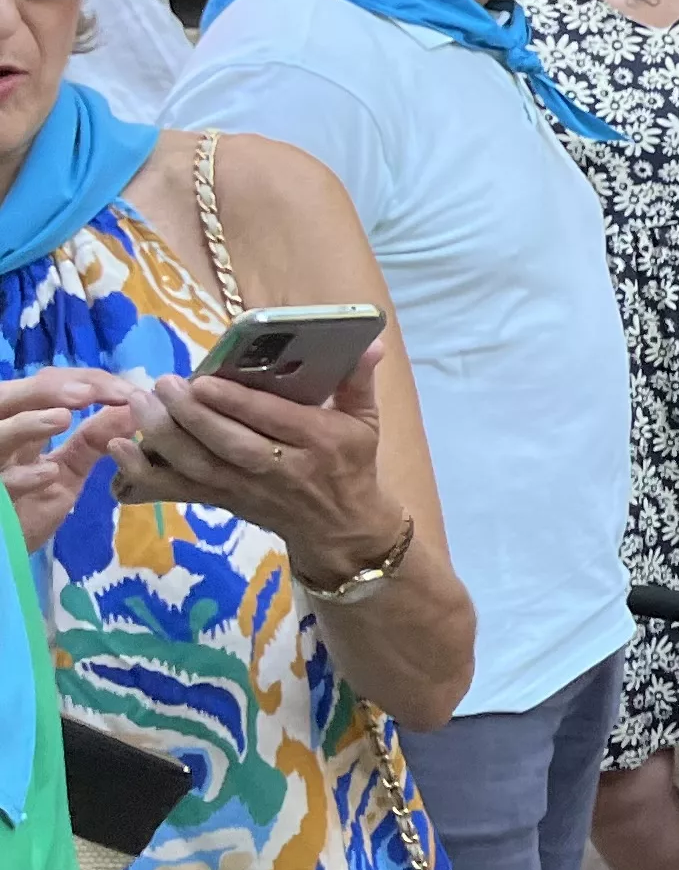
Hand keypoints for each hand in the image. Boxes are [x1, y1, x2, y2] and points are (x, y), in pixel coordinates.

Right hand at [0, 369, 136, 551]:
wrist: (3, 554)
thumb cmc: (26, 508)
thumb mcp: (65, 472)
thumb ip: (92, 441)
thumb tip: (132, 409)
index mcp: (16, 425)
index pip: (44, 385)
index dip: (84, 382)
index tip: (127, 392)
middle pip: (6, 398)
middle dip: (46, 390)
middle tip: (88, 393)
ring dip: (26, 424)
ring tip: (62, 417)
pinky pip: (0, 484)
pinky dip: (21, 477)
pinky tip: (48, 474)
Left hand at [109, 355, 402, 576]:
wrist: (339, 527)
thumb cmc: (349, 465)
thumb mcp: (364, 422)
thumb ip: (357, 380)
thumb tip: (369, 343)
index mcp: (318, 443)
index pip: (273, 420)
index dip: (235, 402)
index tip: (204, 379)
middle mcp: (280, 469)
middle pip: (230, 444)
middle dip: (192, 416)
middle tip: (162, 385)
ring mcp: (245, 488)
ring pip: (199, 466)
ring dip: (163, 437)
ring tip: (138, 406)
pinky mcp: (221, 501)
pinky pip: (177, 489)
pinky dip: (143, 473)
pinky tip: (118, 449)